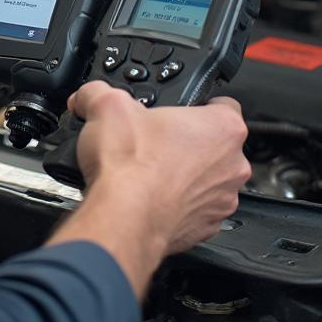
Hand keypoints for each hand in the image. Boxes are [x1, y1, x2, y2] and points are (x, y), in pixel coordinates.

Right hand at [49, 82, 249, 296]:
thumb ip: (98, 91)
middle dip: (188, 142)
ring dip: (184, 175)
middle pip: (215, 144)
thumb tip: (89, 95)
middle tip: (156, 140)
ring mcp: (222, 201)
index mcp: (222, 128)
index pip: (223, 104)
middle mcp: (232, 166)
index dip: (198, 104)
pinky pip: (195, 211)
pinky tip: (150, 197)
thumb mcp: (106, 104)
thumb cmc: (130, 164)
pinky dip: (176, 204)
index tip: (178, 110)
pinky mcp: (206, 229)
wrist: (123, 218)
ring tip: (149, 170)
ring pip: (208, 180)